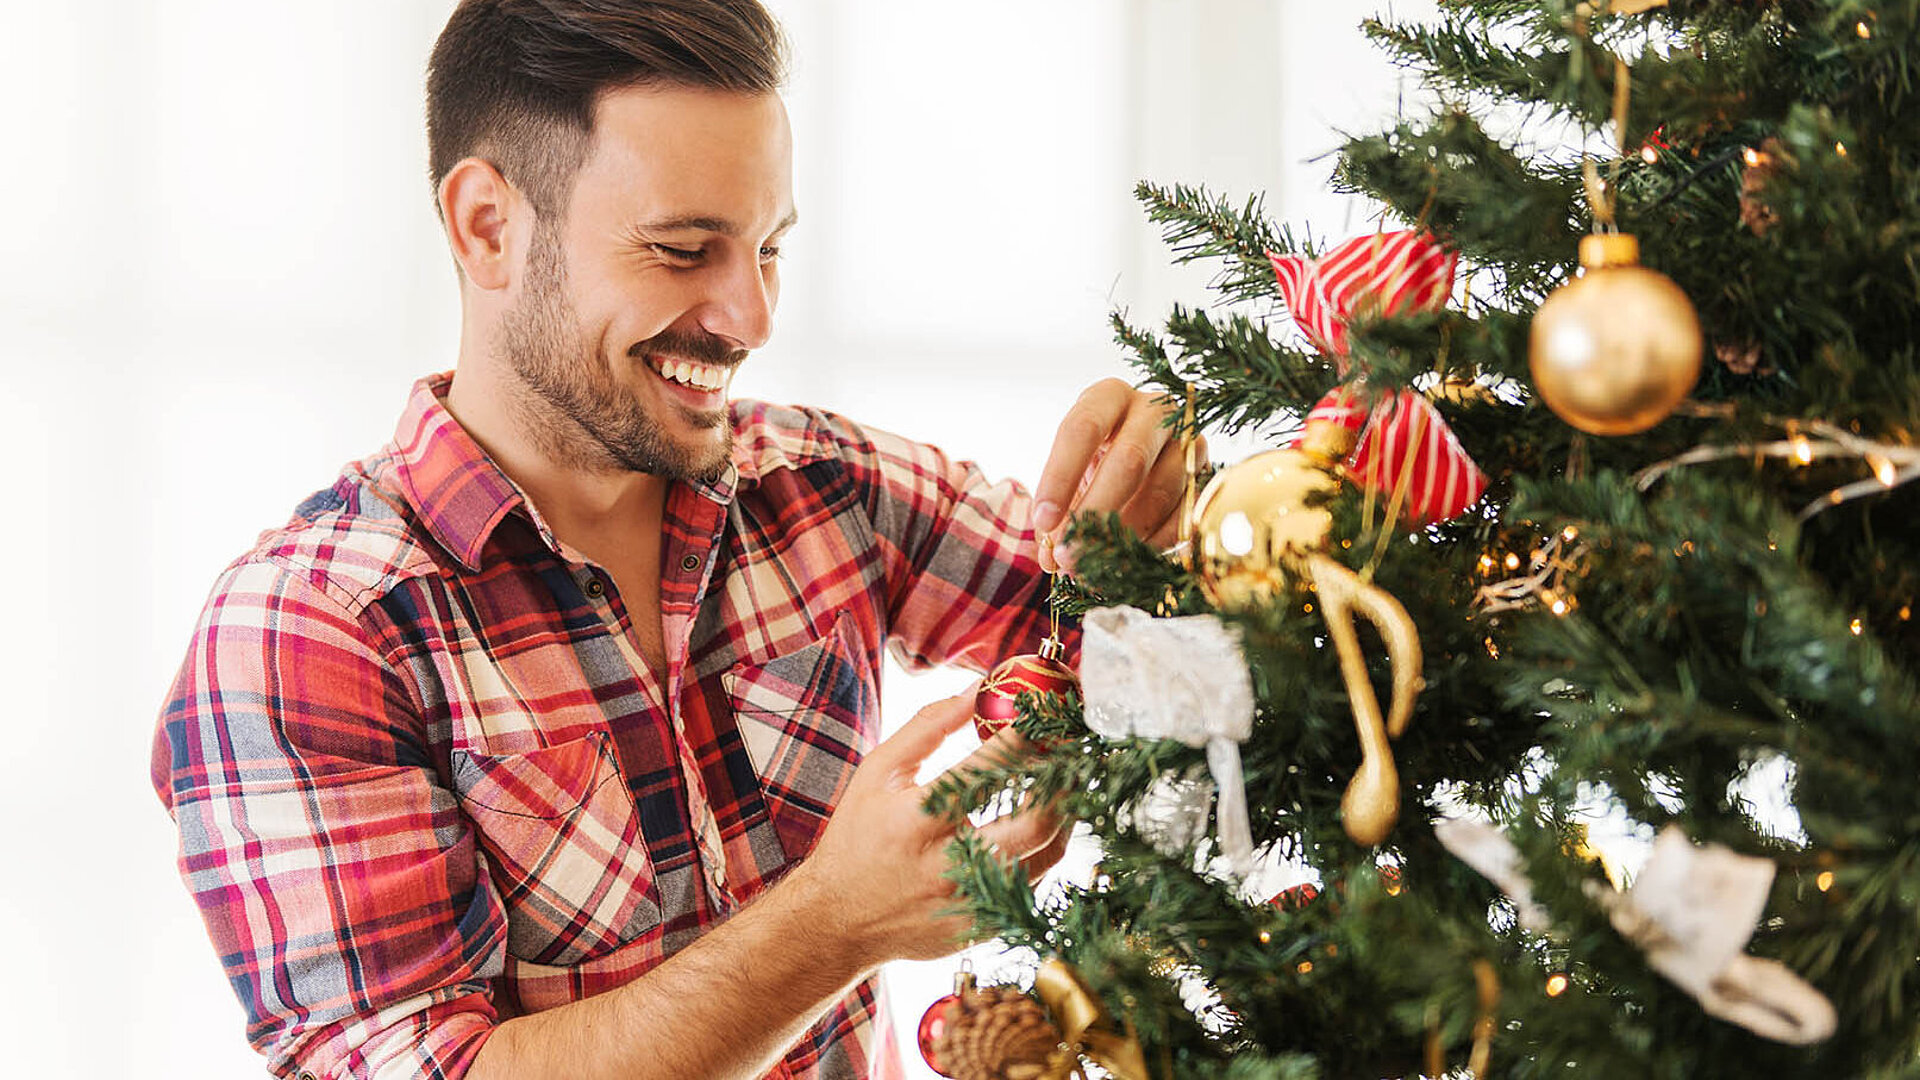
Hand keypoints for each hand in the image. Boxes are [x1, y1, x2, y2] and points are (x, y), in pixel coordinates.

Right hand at [801, 690, 1067, 964]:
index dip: (1024, 737)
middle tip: (1077, 749)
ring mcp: (971, 902)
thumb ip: (928, 727)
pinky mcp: (985, 927)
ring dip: (1066, 813)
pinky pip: (1035, 882)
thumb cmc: (858, 839)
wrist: (839, 921)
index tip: (1044, 713)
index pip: (986, 770)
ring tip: (1069, 781)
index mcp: (916, 822)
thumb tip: (976, 690)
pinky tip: (1045, 823)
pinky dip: (1046, 847)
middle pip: (1034, 821)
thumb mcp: (878, 774)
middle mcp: (948, 866)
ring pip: (1047, 855)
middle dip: (1064, 780)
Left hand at [1030, 377, 1201, 572]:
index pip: (1082, 428)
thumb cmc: (1094, 463)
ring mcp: (1187, 439)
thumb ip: (1057, 512)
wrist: (1138, 466)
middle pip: (1129, 459)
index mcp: (1109, 397)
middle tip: (1070, 553)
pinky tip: (1129, 557)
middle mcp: (1154, 409)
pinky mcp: (1206, 473)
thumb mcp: (1069, 476)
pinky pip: (1185, 513)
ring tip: (1095, 563)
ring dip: (1125, 534)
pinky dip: (1155, 542)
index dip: (1060, 478)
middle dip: (1096, 512)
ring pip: (1162, 489)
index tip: (1043, 522)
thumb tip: (1053, 556)